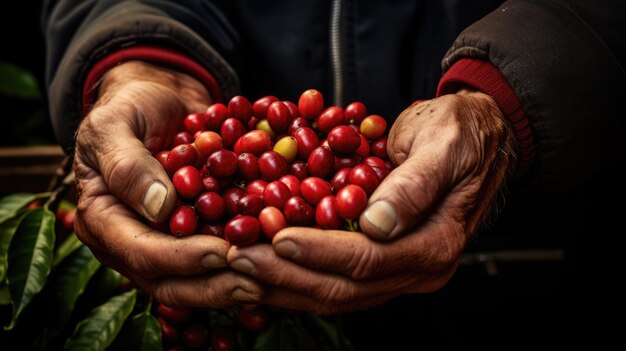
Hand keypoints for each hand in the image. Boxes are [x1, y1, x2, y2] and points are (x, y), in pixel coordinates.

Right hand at [73, 61, 263, 306]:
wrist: (162, 100)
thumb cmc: (131, 107)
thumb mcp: (115, 124)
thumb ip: (127, 164)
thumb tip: (159, 208)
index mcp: (103, 220)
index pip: (140, 252)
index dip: (181, 258)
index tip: (220, 252)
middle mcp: (133, 242)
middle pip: (171, 282)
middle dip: (214, 286)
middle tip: (256, 283)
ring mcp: (166, 245)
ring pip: (198, 281)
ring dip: (235, 284)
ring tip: (272, 281)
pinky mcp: (196, 238)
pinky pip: (219, 261)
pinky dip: (248, 263)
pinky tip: (278, 264)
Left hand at [227, 90, 514, 312]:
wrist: (476, 137)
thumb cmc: (461, 134)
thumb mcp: (444, 146)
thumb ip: (414, 185)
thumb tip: (378, 224)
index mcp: (435, 244)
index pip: (368, 259)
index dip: (319, 252)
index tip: (276, 238)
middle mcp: (416, 268)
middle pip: (344, 287)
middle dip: (286, 276)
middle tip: (238, 258)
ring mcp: (398, 271)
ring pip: (334, 293)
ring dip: (283, 284)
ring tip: (239, 267)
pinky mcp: (381, 263)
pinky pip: (335, 280)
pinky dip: (296, 277)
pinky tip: (265, 269)